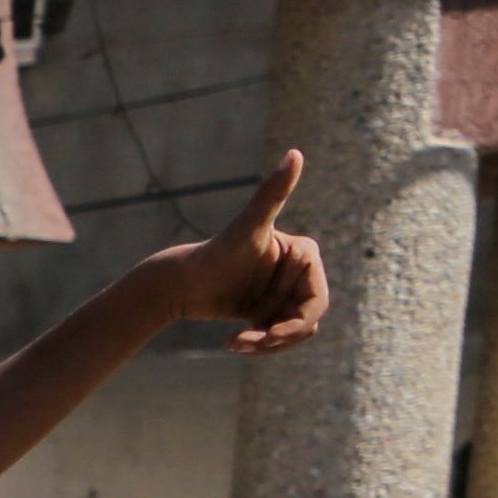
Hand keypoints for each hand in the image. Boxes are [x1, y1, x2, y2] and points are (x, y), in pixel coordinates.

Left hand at [159, 149, 329, 355]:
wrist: (182, 279)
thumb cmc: (216, 252)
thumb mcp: (248, 227)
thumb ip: (272, 194)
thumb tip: (295, 153)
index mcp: (305, 254)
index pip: (316, 301)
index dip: (296, 323)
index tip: (269, 336)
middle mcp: (299, 272)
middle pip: (305, 321)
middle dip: (277, 338)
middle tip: (246, 345)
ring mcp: (285, 292)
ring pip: (292, 333)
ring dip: (266, 345)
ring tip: (234, 343)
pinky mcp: (268, 309)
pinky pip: (276, 337)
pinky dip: (257, 344)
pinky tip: (230, 342)